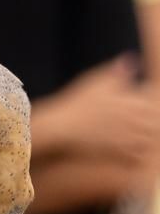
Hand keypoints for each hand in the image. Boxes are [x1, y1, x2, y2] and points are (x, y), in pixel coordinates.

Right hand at [32, 56, 159, 165]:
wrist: (62, 125)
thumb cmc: (77, 102)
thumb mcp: (95, 81)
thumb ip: (116, 71)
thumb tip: (132, 59)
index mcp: (126, 102)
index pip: (154, 103)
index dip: (156, 104)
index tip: (152, 102)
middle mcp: (128, 120)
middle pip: (155, 122)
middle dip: (156, 121)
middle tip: (152, 120)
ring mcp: (123, 136)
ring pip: (150, 139)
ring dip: (151, 136)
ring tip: (147, 133)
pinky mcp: (116, 149)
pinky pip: (138, 154)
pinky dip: (142, 151)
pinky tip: (138, 147)